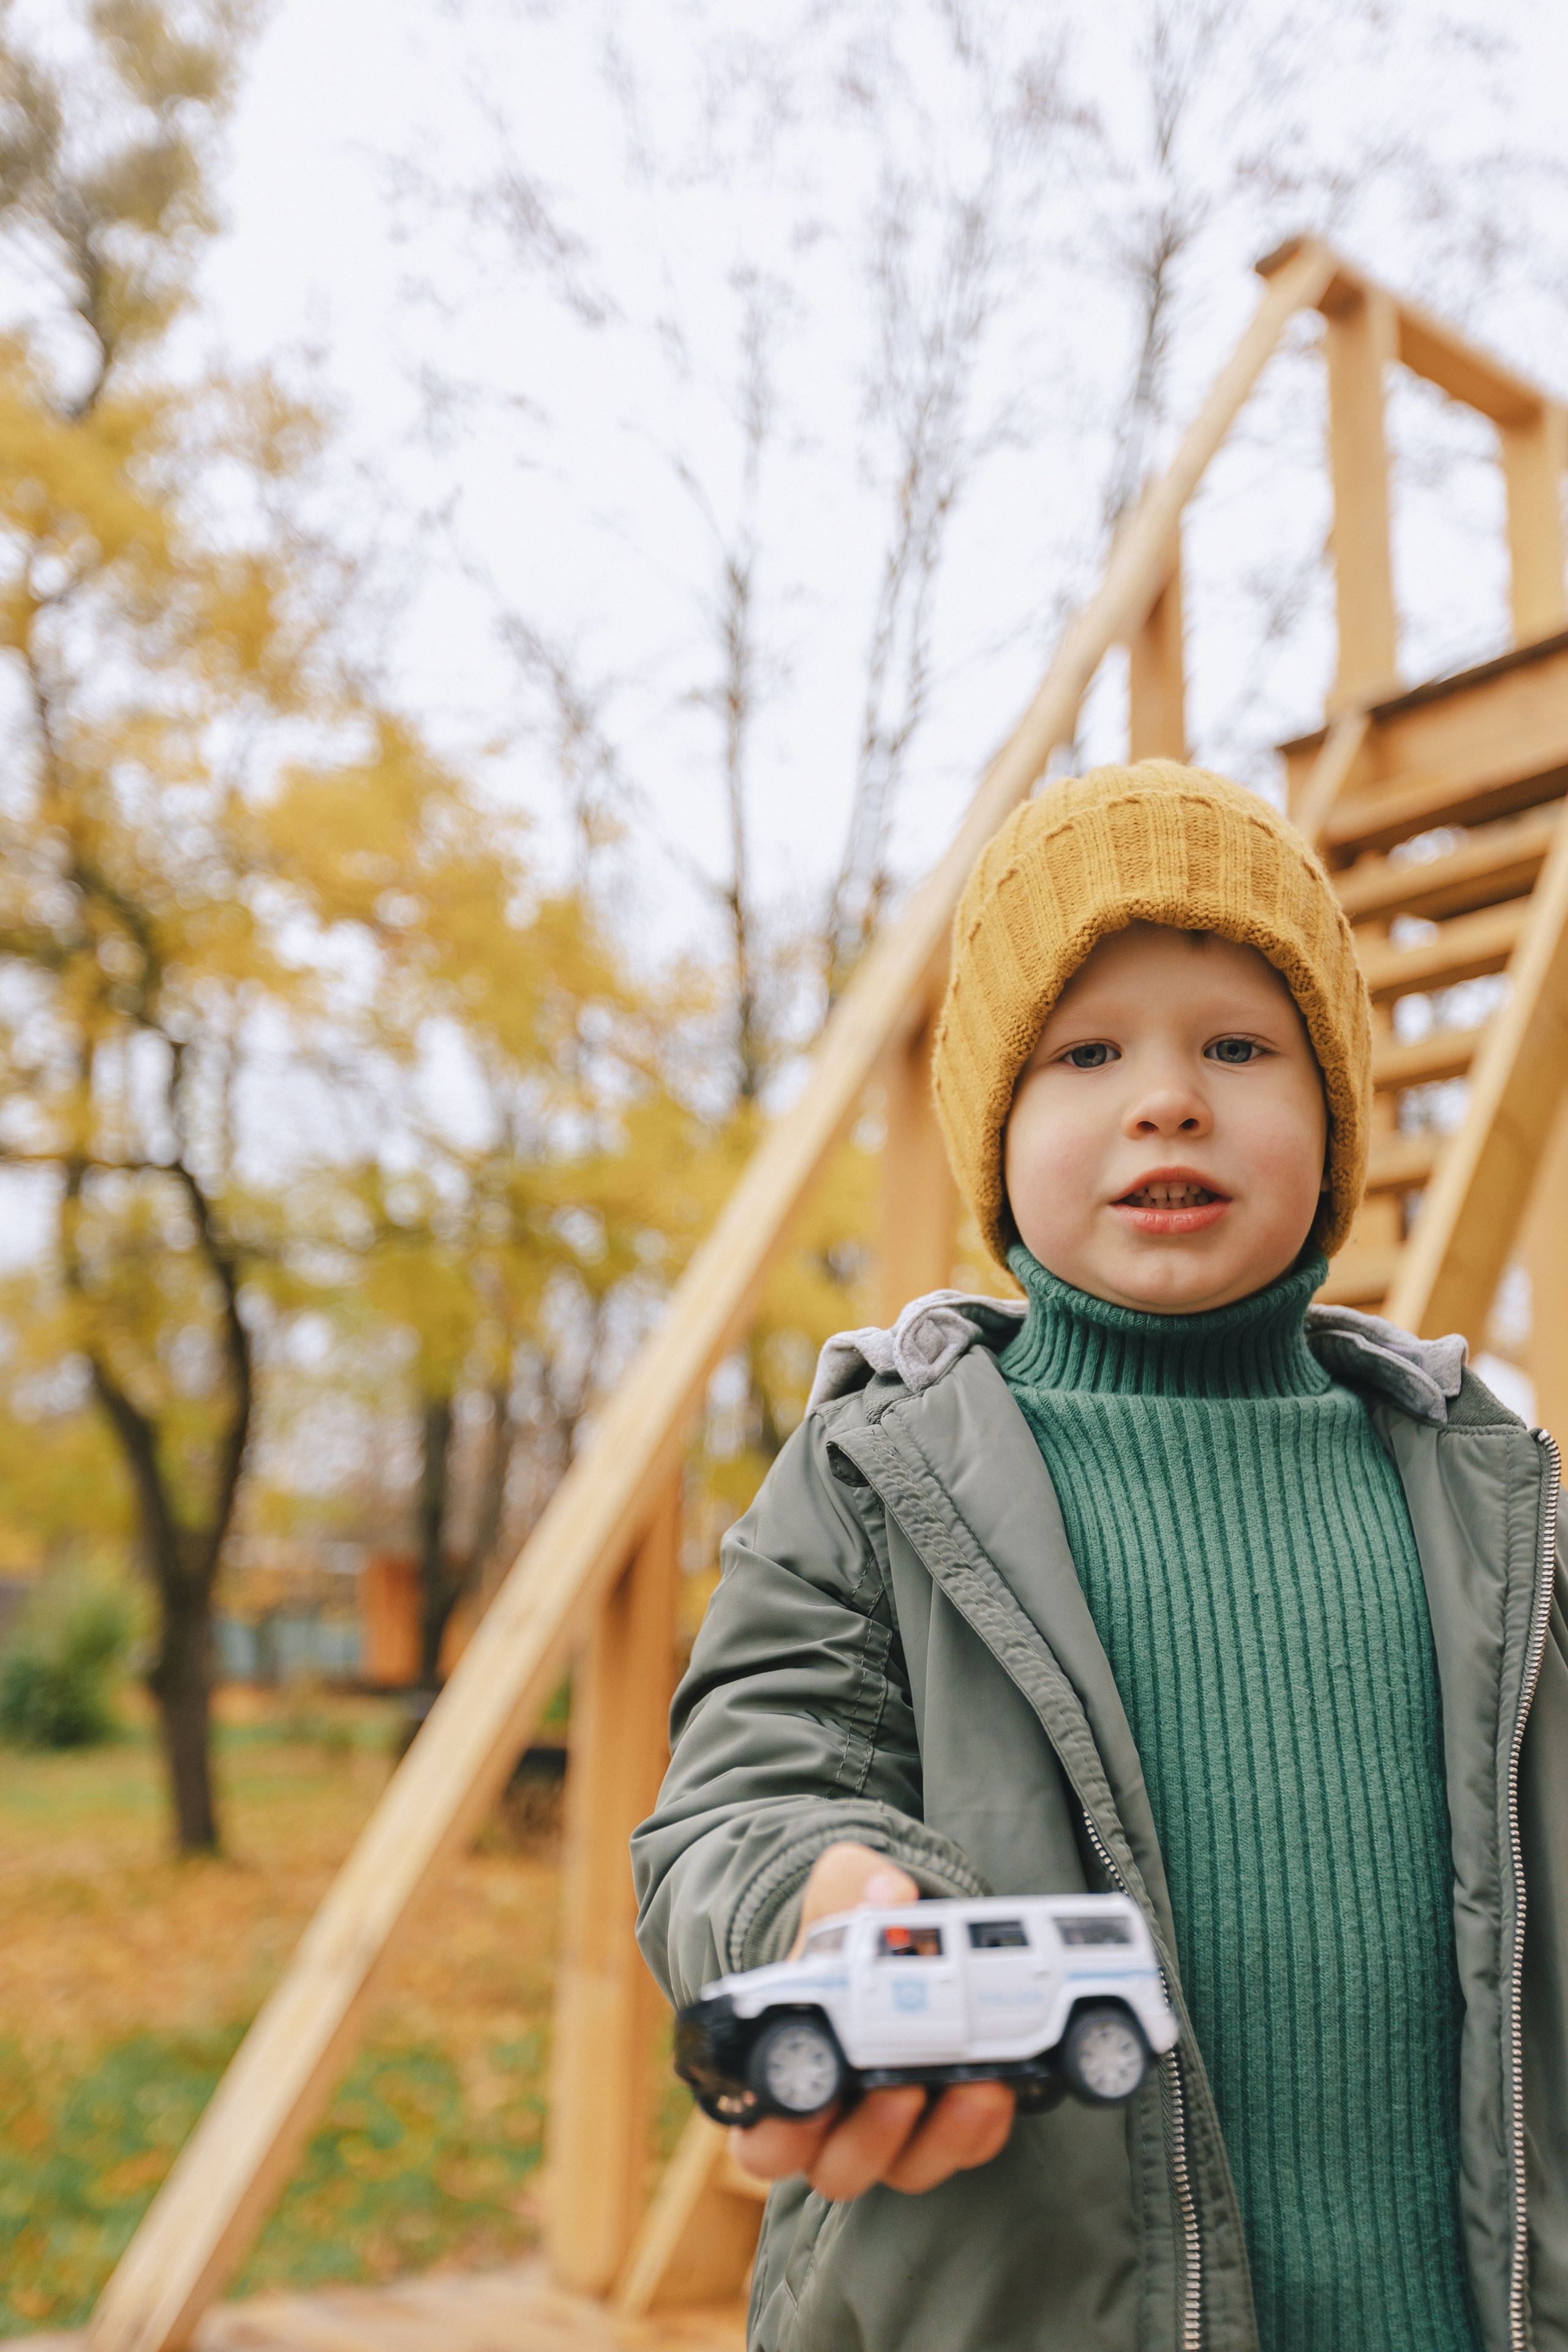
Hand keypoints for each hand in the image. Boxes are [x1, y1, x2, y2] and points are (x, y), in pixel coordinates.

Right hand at [731, 1840, 1014, 2199]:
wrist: (904, 1940)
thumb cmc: (848, 1929)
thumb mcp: (840, 1889)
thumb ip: (850, 1884)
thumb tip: (888, 1894)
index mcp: (785, 2073)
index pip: (761, 2136)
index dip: (779, 2132)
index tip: (814, 2093)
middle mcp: (833, 2121)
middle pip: (836, 2171)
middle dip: (869, 2139)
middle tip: (898, 2086)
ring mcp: (894, 2133)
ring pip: (907, 2171)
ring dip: (940, 2136)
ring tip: (973, 2081)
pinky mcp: (948, 2128)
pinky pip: (966, 2149)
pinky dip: (984, 2125)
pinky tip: (1002, 2080)